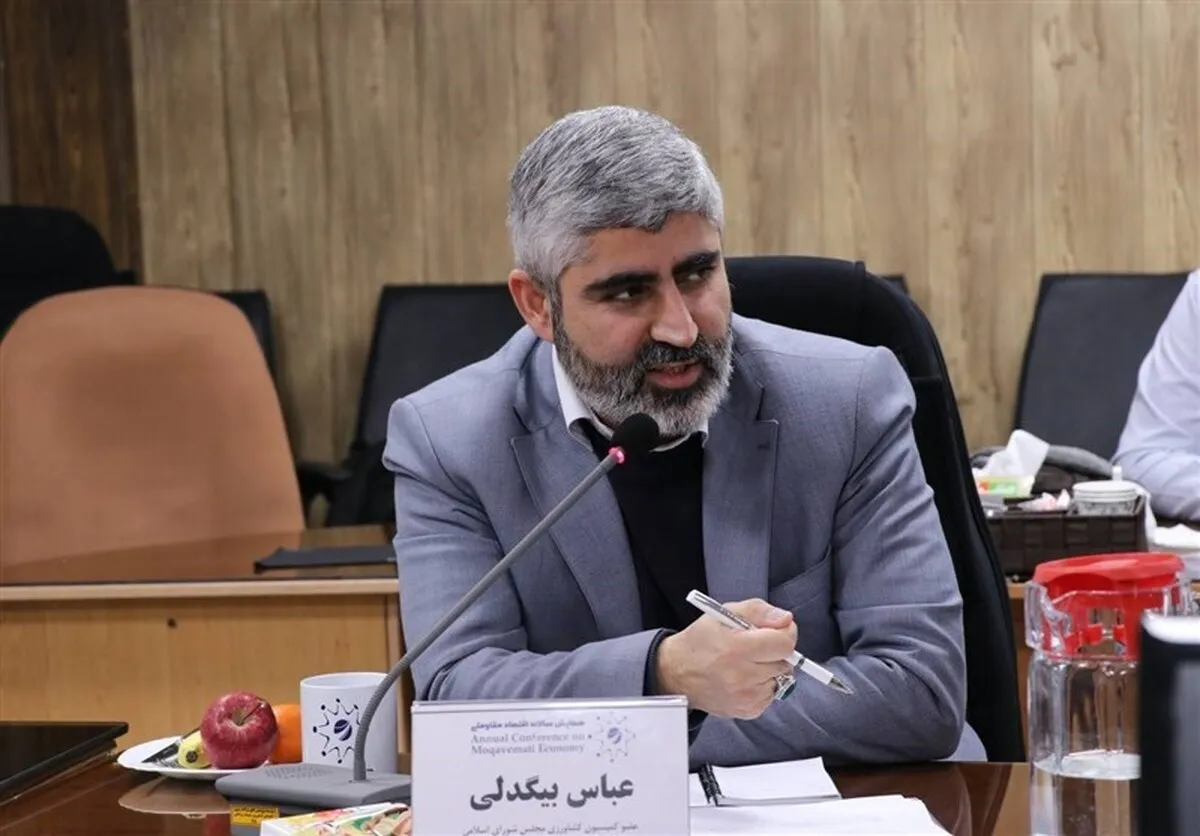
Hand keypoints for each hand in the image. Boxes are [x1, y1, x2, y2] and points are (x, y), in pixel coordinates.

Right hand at [654, 598, 797, 719]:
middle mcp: (743, 676)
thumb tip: (786, 619)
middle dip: (776, 651)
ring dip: (770, 669)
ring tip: (747, 663)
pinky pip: (772, 694)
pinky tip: (745, 677)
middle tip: (756, 646)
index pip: (784, 644)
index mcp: (737, 648)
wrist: (676, 673)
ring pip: (781, 679)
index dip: (785, 633)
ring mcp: (747, 697)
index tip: (777, 630)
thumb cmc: (700, 642)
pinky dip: (764, 684)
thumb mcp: (723, 613)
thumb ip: (758, 611)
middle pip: (785, 662)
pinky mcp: (748, 710)